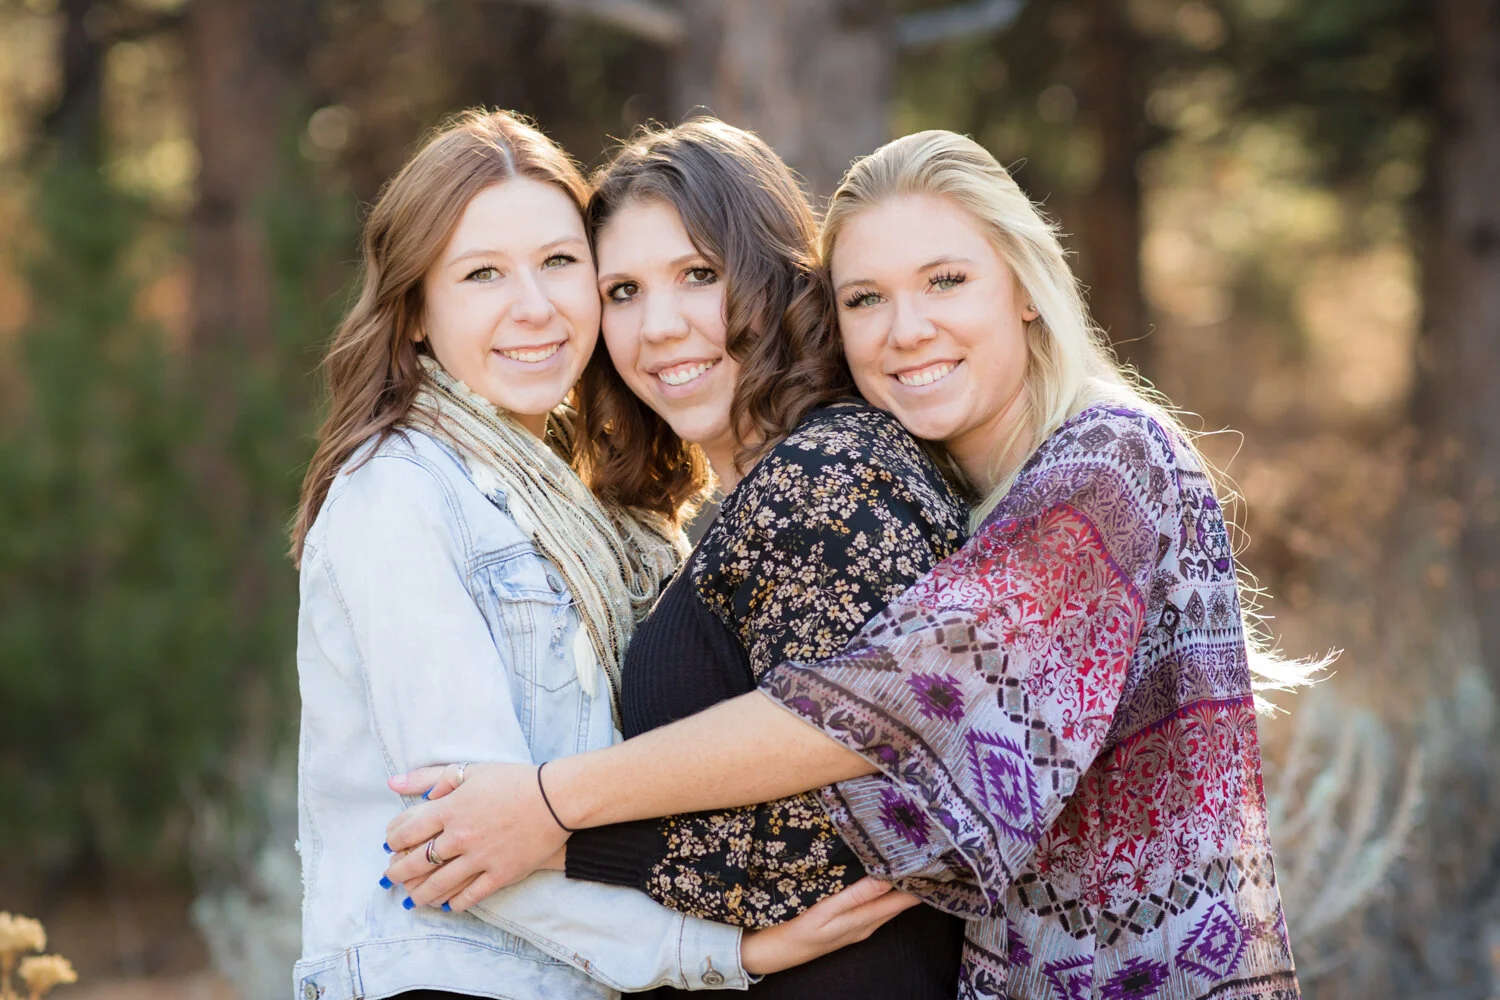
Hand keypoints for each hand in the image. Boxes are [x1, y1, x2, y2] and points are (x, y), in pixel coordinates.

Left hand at [382, 761, 570, 911]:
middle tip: (391, 876)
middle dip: (398, 872)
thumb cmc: (514, 780)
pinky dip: (454, 903)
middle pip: (417, 861)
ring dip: (420, 893)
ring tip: (412, 897)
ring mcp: (480, 859)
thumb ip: (430, 778)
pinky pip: (470, 896)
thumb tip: (393, 783)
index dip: (394, 839)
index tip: (391, 844)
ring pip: (439, 884)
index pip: (407, 830)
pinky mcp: (500, 875)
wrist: (557, 799)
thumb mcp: (471, 770)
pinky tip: (446, 904)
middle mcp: (460, 837)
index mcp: (450, 809)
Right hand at [739, 877, 922, 975]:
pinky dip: (887, 890)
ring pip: (890, 903)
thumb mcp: (826, 910)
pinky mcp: (853, 923)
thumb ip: (856, 895)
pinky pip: (878, 904)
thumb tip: (886, 878)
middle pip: (901, 901)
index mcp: (866, 919)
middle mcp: (869, 924)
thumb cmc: (800, 929)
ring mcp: (862, 925)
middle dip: (915, 880)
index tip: (935, 860)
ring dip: (902, 885)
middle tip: (929, 852)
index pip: (904, 900)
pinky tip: (887, 878)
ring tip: (914, 860)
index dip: (921, 882)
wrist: (779, 951)